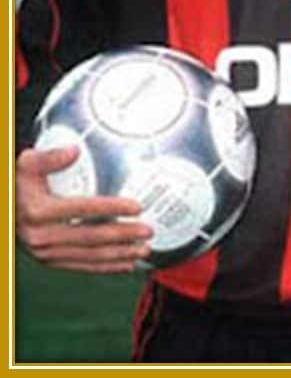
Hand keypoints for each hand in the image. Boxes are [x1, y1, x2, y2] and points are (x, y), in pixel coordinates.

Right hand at [15, 146, 153, 273]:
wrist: (6, 208)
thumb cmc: (20, 185)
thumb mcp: (28, 164)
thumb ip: (50, 157)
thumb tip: (74, 151)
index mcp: (39, 212)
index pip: (83, 210)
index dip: (112, 208)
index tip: (136, 207)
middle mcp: (42, 237)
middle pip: (91, 237)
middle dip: (123, 235)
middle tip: (148, 231)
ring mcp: (46, 252)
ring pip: (89, 256)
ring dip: (119, 255)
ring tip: (143, 250)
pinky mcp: (51, 261)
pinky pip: (82, 266)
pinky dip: (105, 267)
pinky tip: (125, 265)